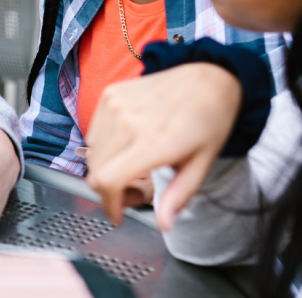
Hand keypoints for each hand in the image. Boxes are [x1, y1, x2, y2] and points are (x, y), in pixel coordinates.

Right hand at [84, 63, 240, 229]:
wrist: (207, 77)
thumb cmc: (209, 120)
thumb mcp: (201, 164)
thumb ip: (179, 196)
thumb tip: (163, 223)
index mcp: (152, 142)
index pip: (108, 181)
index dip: (109, 205)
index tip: (119, 214)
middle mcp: (127, 122)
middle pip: (95, 173)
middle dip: (110, 192)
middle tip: (134, 190)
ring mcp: (115, 105)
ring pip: (92, 154)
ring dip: (105, 169)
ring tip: (132, 166)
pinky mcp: (110, 95)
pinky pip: (94, 132)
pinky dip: (104, 146)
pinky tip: (127, 145)